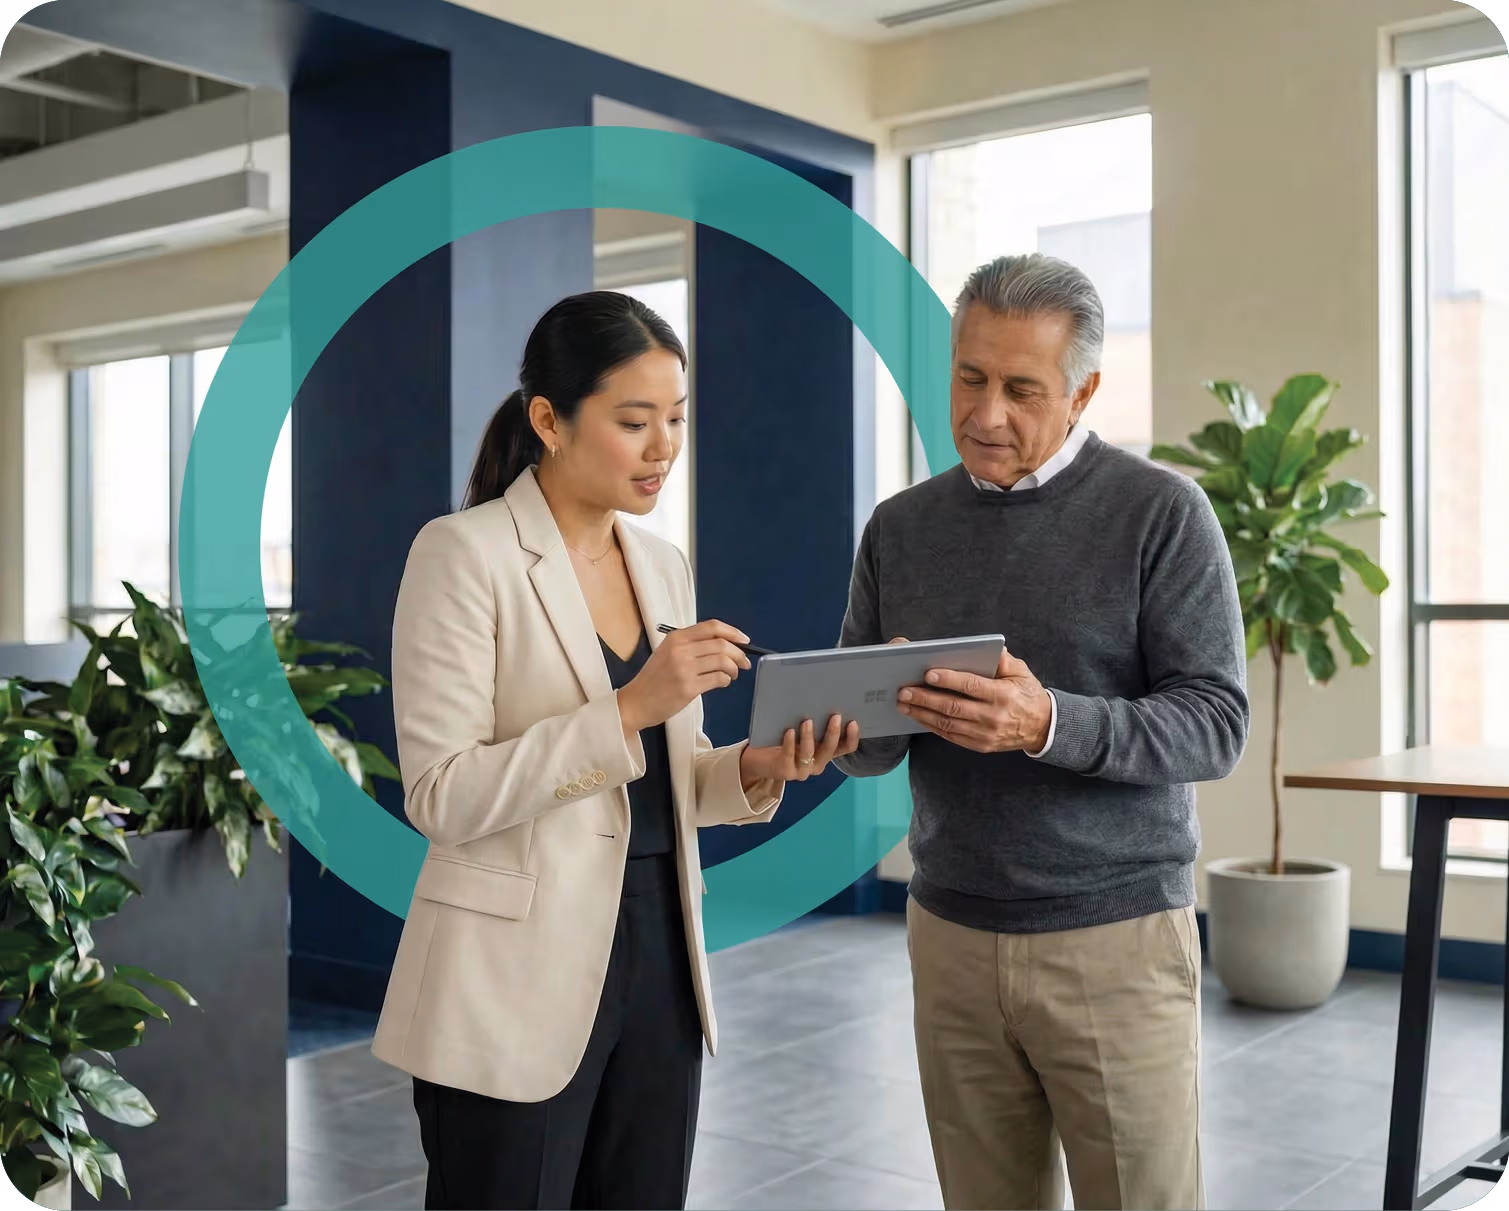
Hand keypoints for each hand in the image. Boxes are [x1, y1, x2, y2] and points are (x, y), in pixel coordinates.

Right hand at [617, 621, 750, 732]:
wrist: (636, 702)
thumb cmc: (654, 679)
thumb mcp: (667, 652)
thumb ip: (692, 645)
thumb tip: (726, 644)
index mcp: (676, 638)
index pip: (712, 627)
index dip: (733, 632)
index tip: (744, 640)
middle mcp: (680, 650)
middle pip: (722, 644)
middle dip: (739, 653)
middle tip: (744, 662)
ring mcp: (684, 669)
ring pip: (723, 662)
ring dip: (734, 668)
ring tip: (732, 674)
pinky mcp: (688, 688)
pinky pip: (718, 679)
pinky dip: (726, 680)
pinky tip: (722, 683)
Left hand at [741, 714, 859, 785]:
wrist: (758, 760)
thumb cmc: (784, 740)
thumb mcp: (803, 731)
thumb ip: (814, 722)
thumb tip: (823, 696)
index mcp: (825, 753)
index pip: (846, 748)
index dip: (852, 737)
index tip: (852, 721)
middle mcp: (817, 763)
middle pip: (830, 750)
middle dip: (833, 733)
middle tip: (834, 716)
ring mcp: (802, 770)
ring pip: (810, 754)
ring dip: (809, 737)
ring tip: (807, 721)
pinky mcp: (785, 771)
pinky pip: (789, 756)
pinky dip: (790, 743)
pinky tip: (789, 731)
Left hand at [896, 648, 1051, 753]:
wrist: (1042, 727)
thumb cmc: (1027, 694)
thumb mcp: (1022, 673)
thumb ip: (1004, 661)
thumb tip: (990, 649)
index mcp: (1002, 695)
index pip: (971, 686)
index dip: (949, 680)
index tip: (928, 673)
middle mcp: (992, 716)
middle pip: (953, 707)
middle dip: (925, 698)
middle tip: (904, 691)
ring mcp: (985, 734)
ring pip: (948, 724)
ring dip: (922, 714)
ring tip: (904, 704)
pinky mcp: (979, 745)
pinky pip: (951, 736)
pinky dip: (932, 726)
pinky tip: (918, 717)